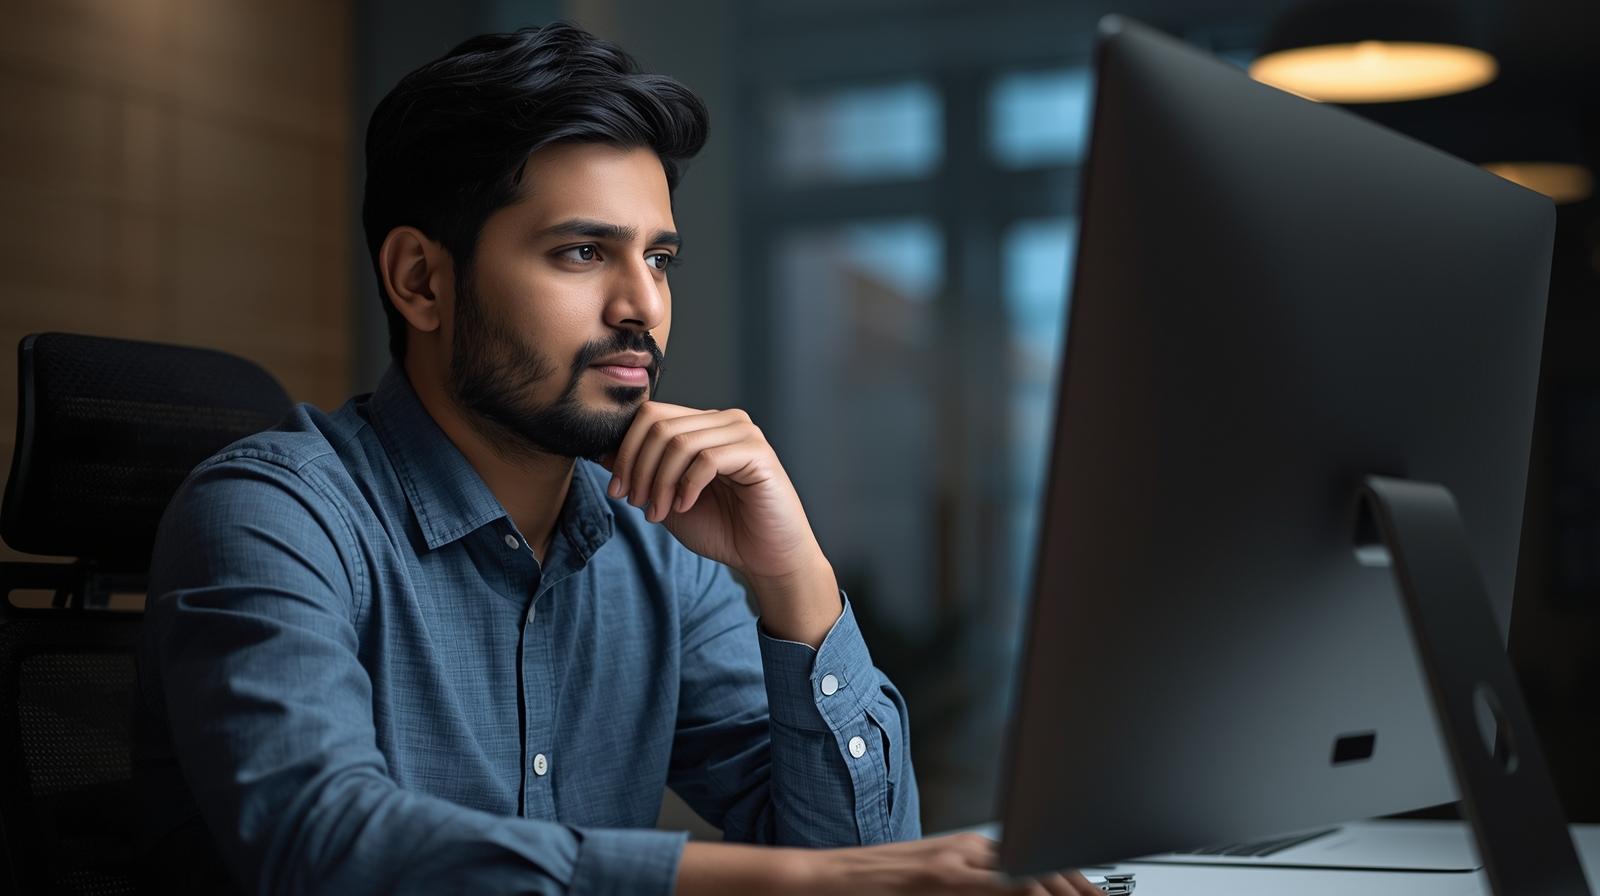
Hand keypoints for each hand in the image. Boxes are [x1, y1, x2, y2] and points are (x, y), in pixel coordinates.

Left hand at [603, 402, 820, 581]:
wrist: (766, 558)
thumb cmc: (723, 529)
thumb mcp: (668, 499)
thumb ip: (642, 474)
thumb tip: (601, 452)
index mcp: (703, 425)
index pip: (652, 415)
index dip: (626, 450)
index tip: (617, 490)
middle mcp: (724, 421)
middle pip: (660, 426)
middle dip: (638, 467)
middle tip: (636, 503)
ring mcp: (743, 433)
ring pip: (680, 442)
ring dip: (660, 482)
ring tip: (659, 512)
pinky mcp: (758, 453)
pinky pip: (707, 459)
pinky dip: (687, 486)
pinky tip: (686, 507)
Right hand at [798, 834, 1106, 895]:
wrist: (827, 880)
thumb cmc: (879, 889)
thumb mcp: (935, 887)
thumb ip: (973, 889)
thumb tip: (1015, 892)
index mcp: (970, 851)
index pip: (1036, 859)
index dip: (1073, 882)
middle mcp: (967, 850)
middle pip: (1040, 862)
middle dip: (1079, 889)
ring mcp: (953, 862)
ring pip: (1026, 873)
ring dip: (1059, 891)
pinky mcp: (938, 878)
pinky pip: (996, 884)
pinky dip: (1025, 890)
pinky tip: (1040, 895)